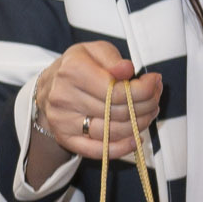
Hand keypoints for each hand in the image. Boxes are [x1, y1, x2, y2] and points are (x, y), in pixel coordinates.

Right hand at [23, 40, 163, 177]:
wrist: (47, 87)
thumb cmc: (76, 67)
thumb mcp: (94, 51)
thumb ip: (113, 59)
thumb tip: (127, 70)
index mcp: (72, 71)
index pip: (117, 90)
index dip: (144, 90)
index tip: (154, 83)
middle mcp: (64, 97)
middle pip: (117, 111)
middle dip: (145, 106)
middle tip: (154, 99)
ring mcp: (63, 120)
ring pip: (111, 131)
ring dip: (138, 125)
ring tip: (147, 114)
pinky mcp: (65, 138)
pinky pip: (96, 150)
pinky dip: (120, 148)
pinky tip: (134, 140)